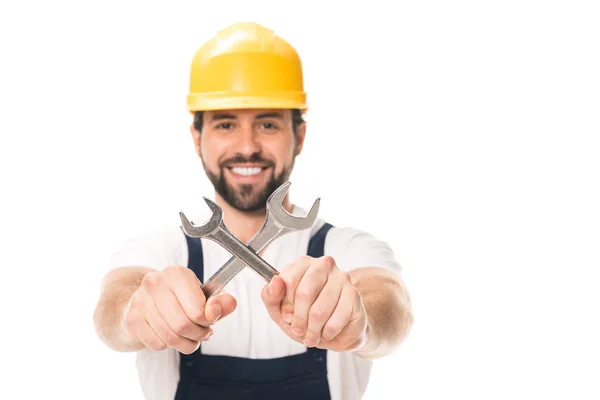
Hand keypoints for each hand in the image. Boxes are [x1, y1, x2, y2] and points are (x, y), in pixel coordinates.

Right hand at [122, 265, 236, 353]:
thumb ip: (222, 302)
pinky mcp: (132, 320)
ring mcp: (140, 301)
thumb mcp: (205, 294)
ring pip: (171, 338)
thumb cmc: (180, 297)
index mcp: (176, 273)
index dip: (208, 321)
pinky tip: (171, 335)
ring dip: (186, 344)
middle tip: (202, 332)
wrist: (146, 298)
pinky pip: (158, 345)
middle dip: (198, 335)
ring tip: (190, 337)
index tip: (209, 320)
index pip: (198, 310)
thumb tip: (217, 311)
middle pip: (183, 326)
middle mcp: (155, 283)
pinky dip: (169, 346)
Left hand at [261, 256, 367, 351]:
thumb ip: (270, 296)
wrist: (339, 330)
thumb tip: (275, 282)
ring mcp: (342, 278)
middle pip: (304, 293)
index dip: (285, 305)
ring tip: (312, 336)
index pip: (287, 281)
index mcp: (303, 263)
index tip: (287, 316)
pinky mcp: (354, 294)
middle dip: (299, 320)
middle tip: (300, 331)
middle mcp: (324, 265)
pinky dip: (328, 332)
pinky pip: (336, 318)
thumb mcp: (281, 310)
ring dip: (313, 330)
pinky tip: (328, 332)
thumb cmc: (308, 316)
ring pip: (319, 310)